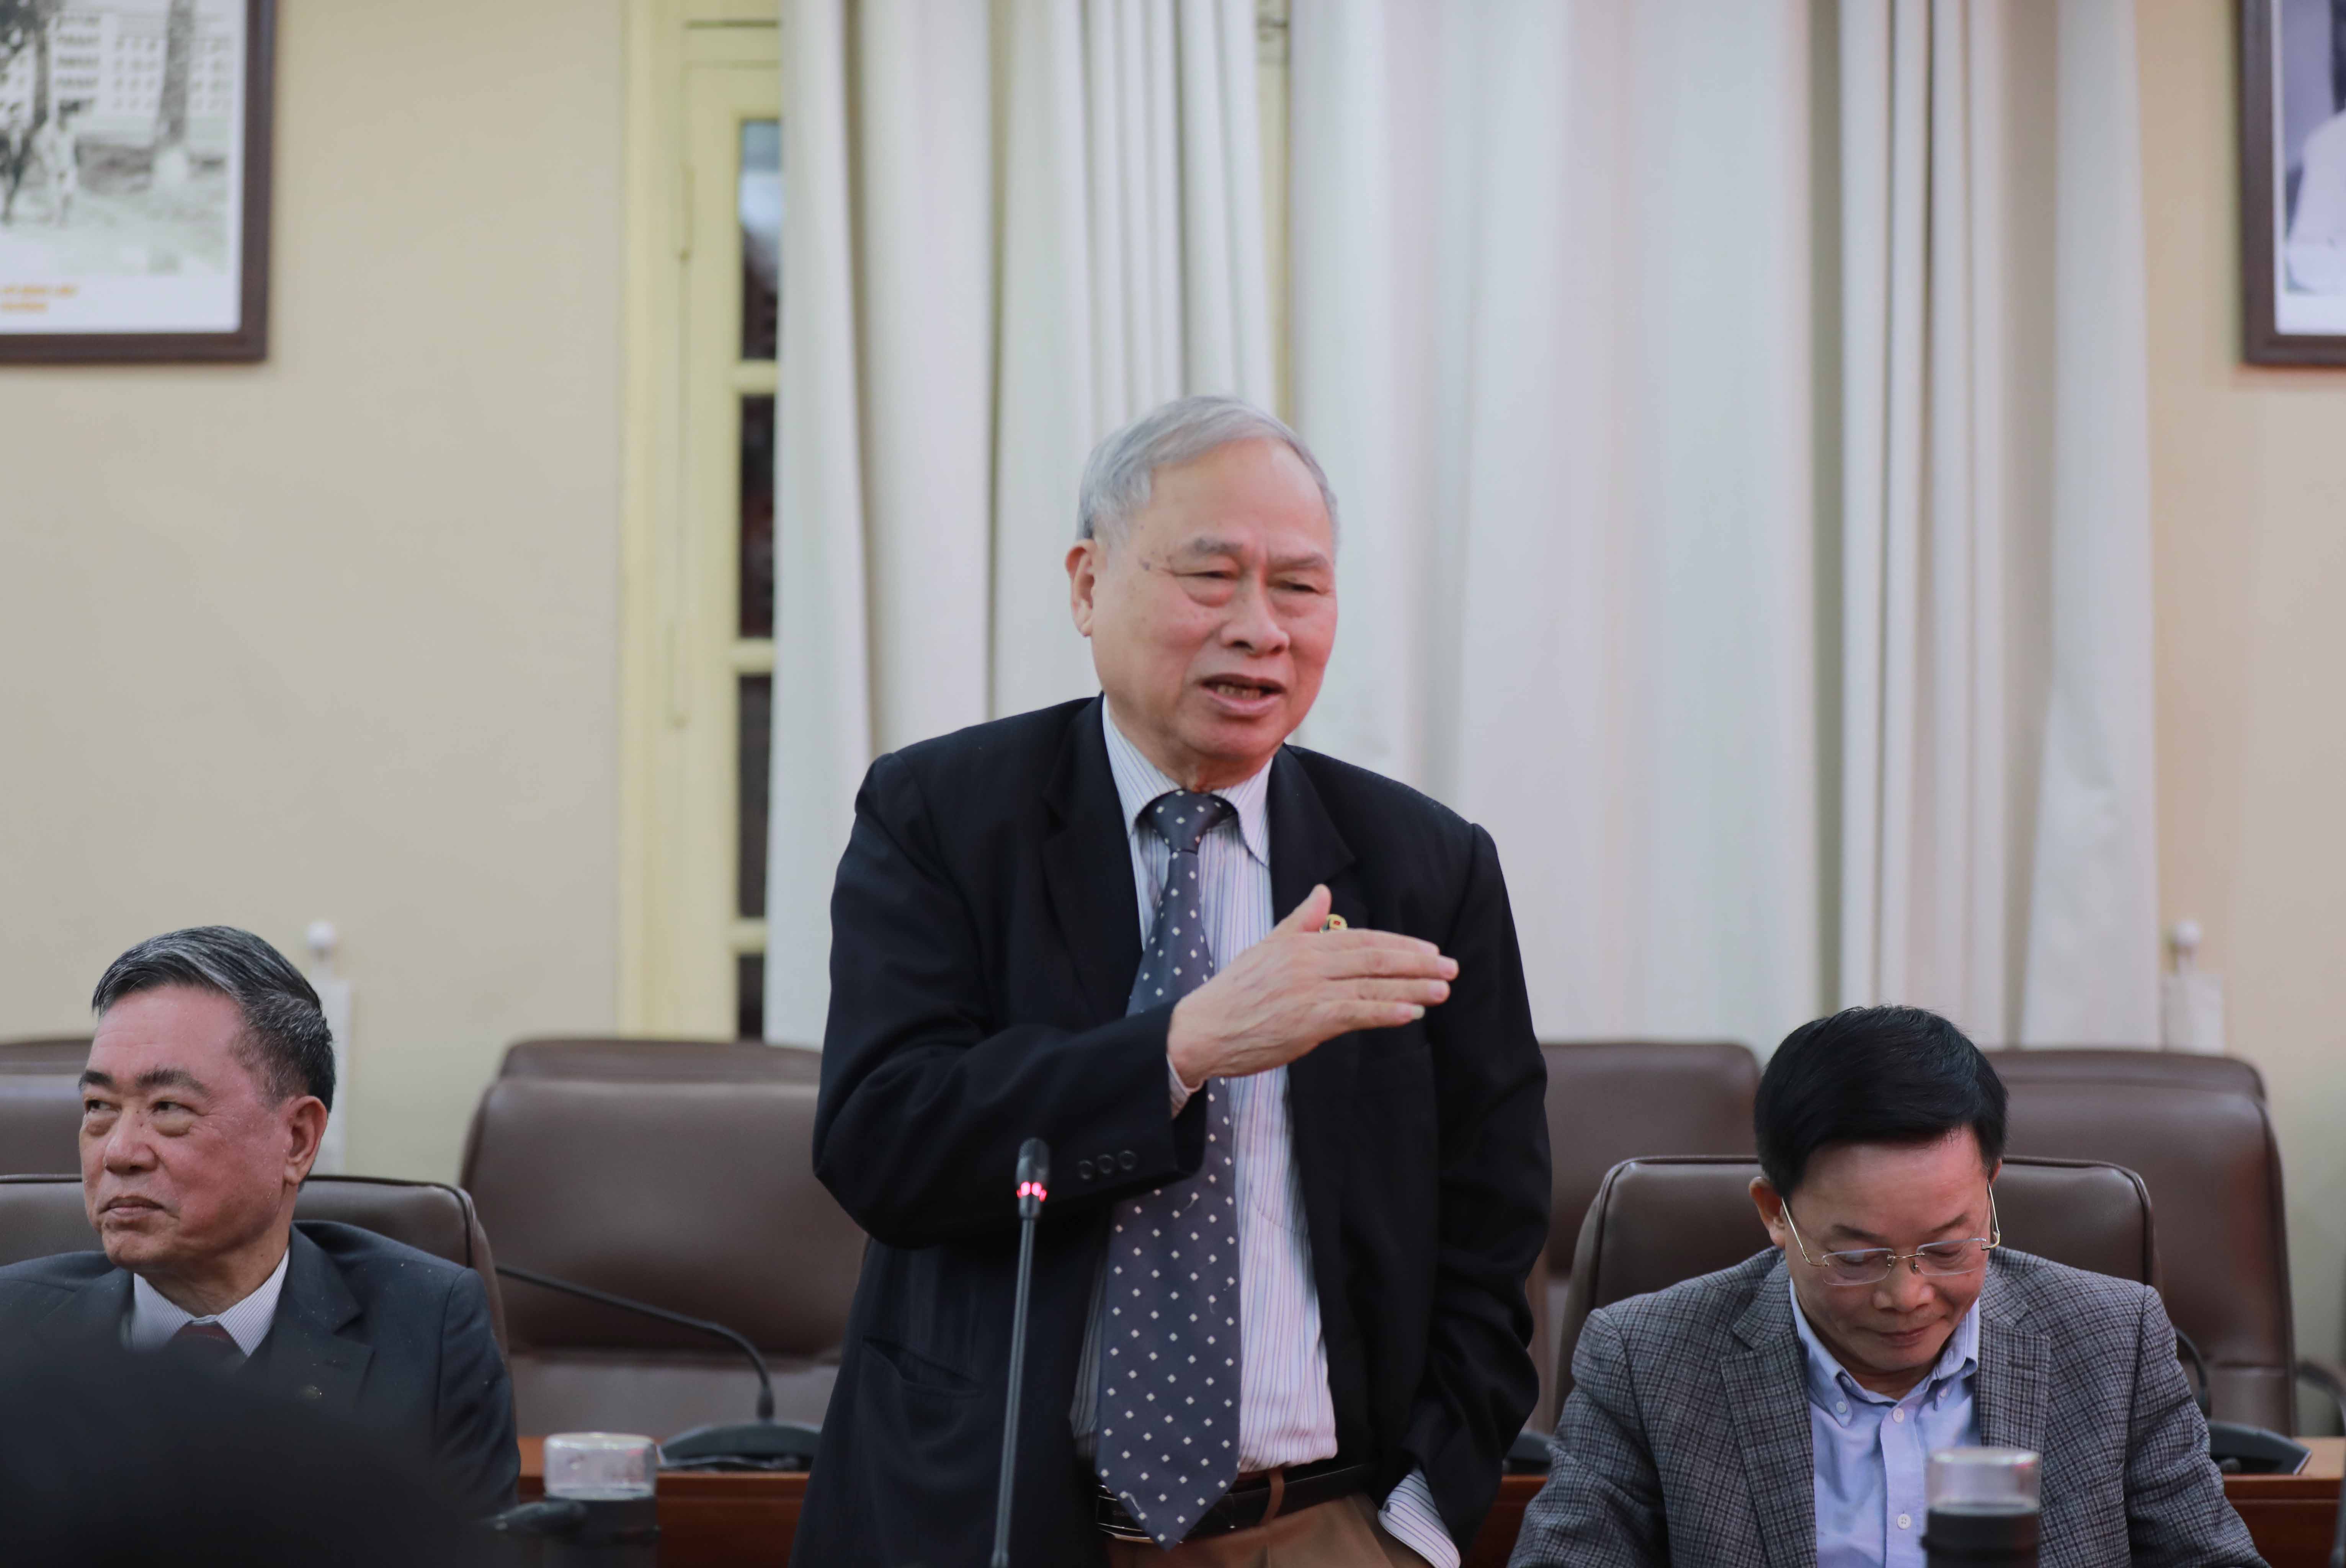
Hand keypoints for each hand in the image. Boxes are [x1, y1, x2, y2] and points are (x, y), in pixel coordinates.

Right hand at [1166, 885, 1455, 1086]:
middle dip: (1416, 962)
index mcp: (1300, 943)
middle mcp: (1308, 962)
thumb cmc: (1234, 993)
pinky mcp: (1308, 1020)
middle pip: (1373, 957)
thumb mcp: (1266, 948)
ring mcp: (1309, 991)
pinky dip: (1387, 1012)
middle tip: (1450, 967)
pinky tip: (1412, 1013)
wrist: (1202, 1029)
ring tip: (1443, 989)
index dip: (1398, 943)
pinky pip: (1356, 1013)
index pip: (1360, 938)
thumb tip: (1321, 892)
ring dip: (1412, 987)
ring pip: (1371, 985)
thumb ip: (1299, 921)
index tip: (1428, 949)